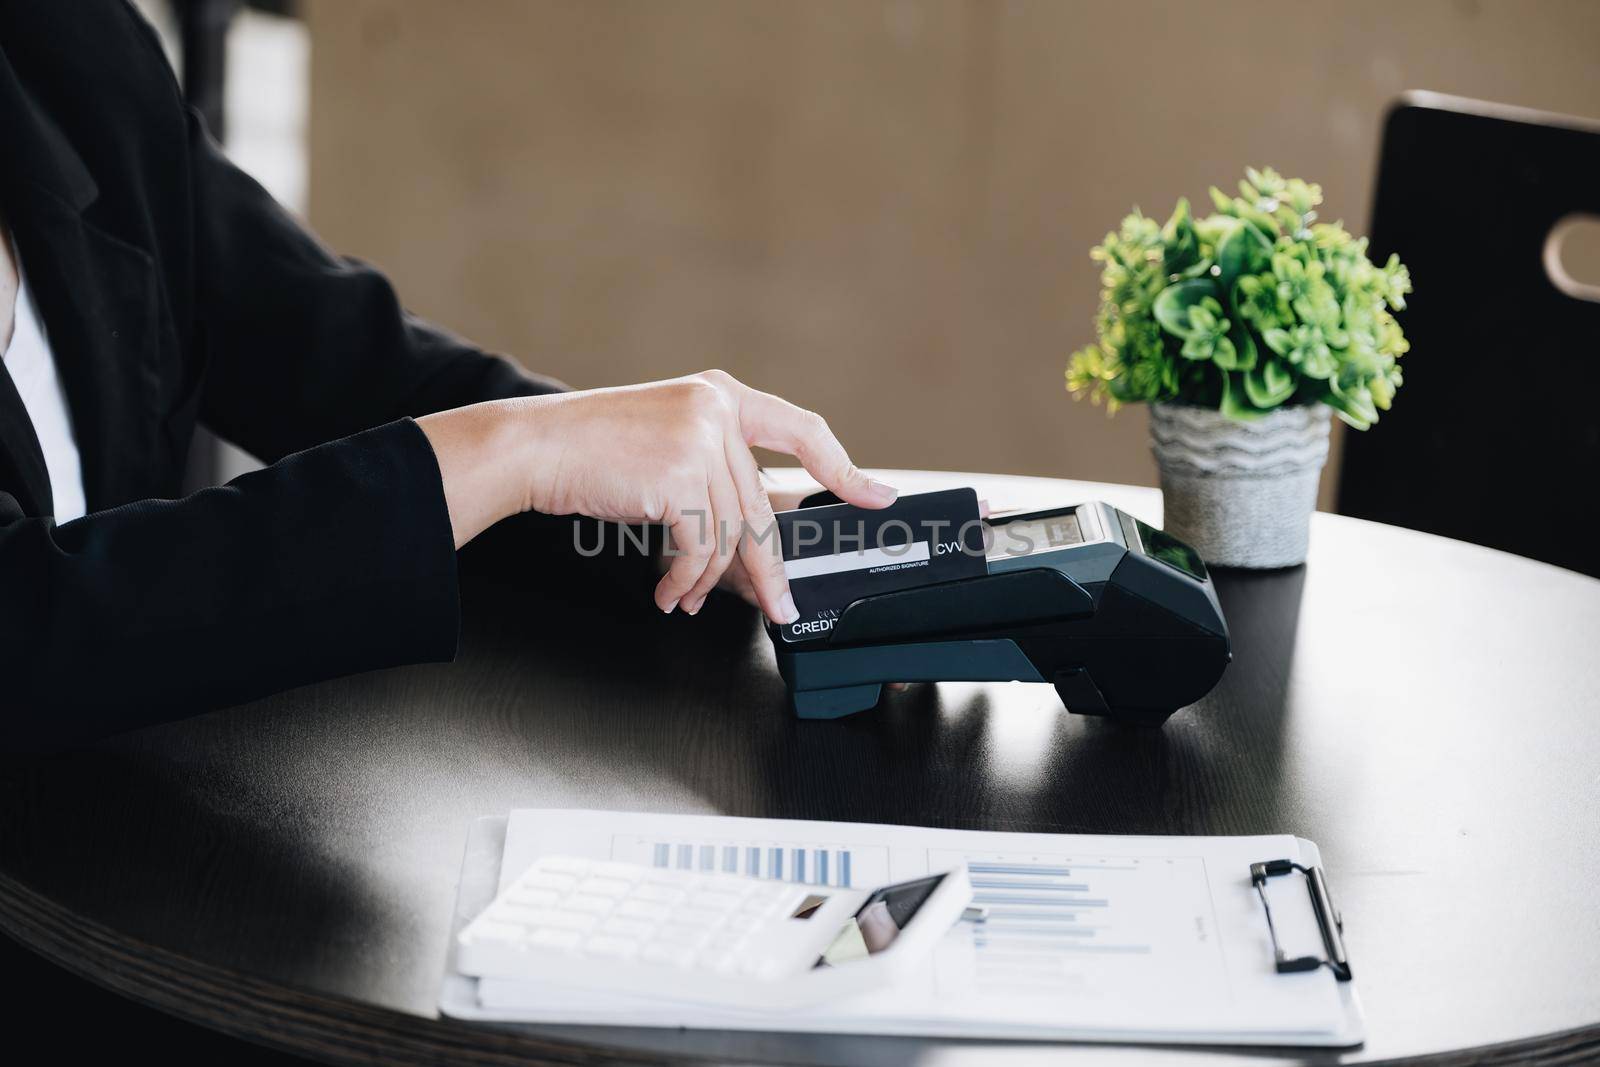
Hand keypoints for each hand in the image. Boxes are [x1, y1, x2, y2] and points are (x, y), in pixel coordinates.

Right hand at [417, 370, 896, 621]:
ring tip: (682, 599)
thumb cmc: (590, 453)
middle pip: (759, 505)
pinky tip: (667, 592)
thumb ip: (714, 475)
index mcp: (720, 396)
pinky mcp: (680, 475)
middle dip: (766, 568)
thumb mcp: (664, 446)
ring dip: (707, 580)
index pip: (802, 429)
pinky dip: (684, 579)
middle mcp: (716, 410)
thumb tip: (759, 540)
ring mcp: (700, 439)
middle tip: (779, 606)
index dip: (843, 467)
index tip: (875, 495)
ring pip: (729, 533)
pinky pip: (700, 546)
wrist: (533, 448)